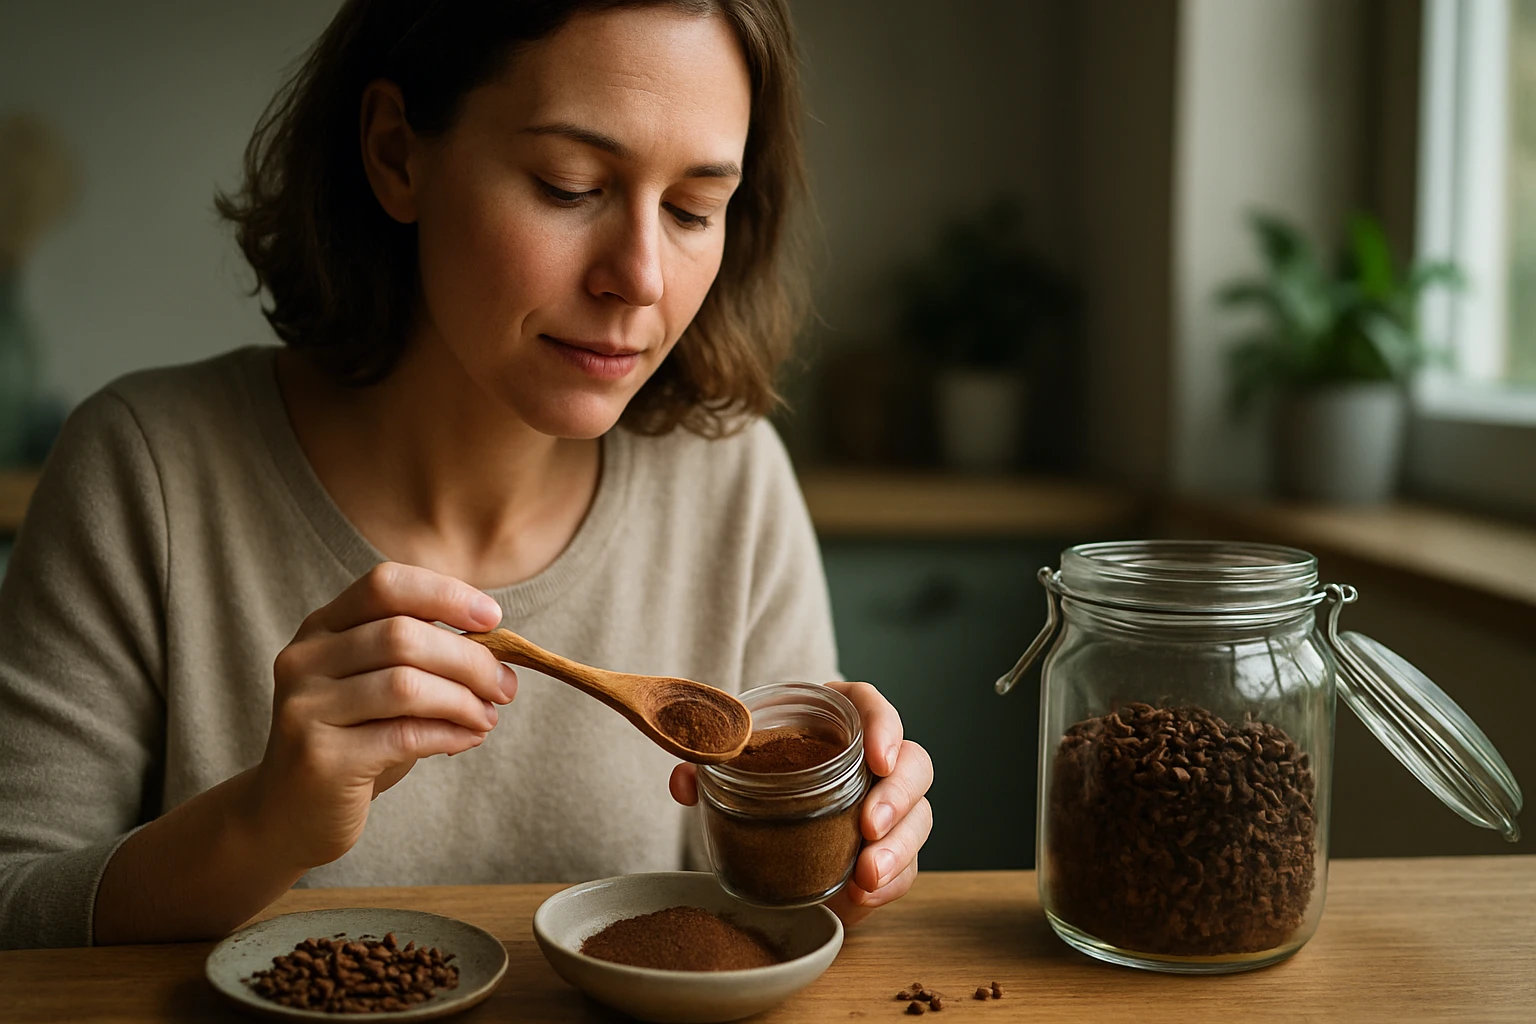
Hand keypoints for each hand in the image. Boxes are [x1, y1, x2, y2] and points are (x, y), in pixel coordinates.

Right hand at [250, 562, 517, 870]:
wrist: (287, 816)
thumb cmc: (353, 742)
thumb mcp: (381, 688)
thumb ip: (422, 659)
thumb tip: (498, 651)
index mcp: (321, 629)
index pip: (385, 584)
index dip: (445, 594)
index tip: (493, 618)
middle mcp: (304, 660)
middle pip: (403, 636)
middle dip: (470, 660)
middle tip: (505, 686)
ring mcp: (306, 708)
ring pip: (406, 685)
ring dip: (464, 700)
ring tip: (487, 716)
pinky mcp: (320, 758)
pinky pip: (403, 735)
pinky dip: (449, 733)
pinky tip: (469, 738)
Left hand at [669, 680, 933, 926]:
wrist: (772, 831)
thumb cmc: (763, 779)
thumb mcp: (735, 769)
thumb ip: (708, 769)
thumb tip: (684, 780)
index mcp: (839, 722)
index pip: (873, 706)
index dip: (883, 725)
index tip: (876, 757)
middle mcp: (874, 760)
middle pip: (914, 762)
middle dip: (898, 795)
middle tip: (868, 825)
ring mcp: (890, 806)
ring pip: (919, 816)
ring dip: (899, 846)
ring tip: (867, 873)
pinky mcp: (892, 849)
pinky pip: (909, 864)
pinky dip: (891, 882)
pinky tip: (865, 894)